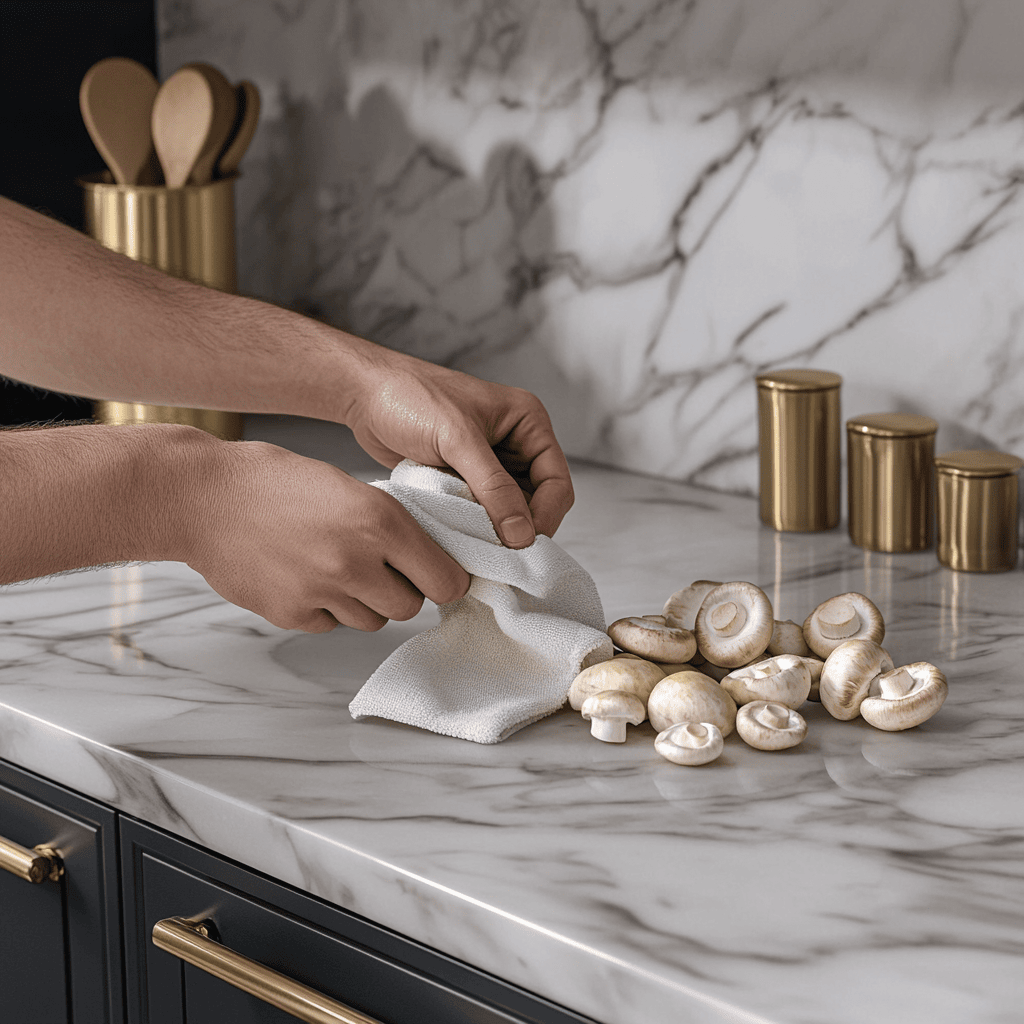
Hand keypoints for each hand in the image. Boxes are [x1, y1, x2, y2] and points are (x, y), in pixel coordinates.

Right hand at [178, 438, 469, 632]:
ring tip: (332, 566)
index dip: (443, 579)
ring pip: (370, 621)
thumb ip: (388, 524)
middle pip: (409, 607)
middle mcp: (356, 560)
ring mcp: (322, 591)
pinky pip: (329, 625)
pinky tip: (301, 575)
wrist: (202, 496)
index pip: (446, 580)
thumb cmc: (273, 482)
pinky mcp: (291, 613)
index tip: (435, 575)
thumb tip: (426, 558)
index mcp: (380, 520)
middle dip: (400, 592)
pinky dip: (323, 608)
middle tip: (378, 569)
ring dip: (361, 601)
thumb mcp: (347, 486)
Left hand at [343, 345, 574, 547]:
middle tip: (498, 555)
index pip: (557, 484)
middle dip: (521, 529)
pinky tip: (460, 538)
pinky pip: (482, 513)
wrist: (363, 394)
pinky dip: (474, 528)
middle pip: (538, 503)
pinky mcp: (465, 480)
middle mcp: (516, 444)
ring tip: (476, 547)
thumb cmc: (410, 398)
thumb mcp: (457, 439)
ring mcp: (490, 465)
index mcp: (528, 423)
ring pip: (509, 513)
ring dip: (496, 531)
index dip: (544, 517)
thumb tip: (522, 535)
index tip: (520, 544)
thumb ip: (493, 487)